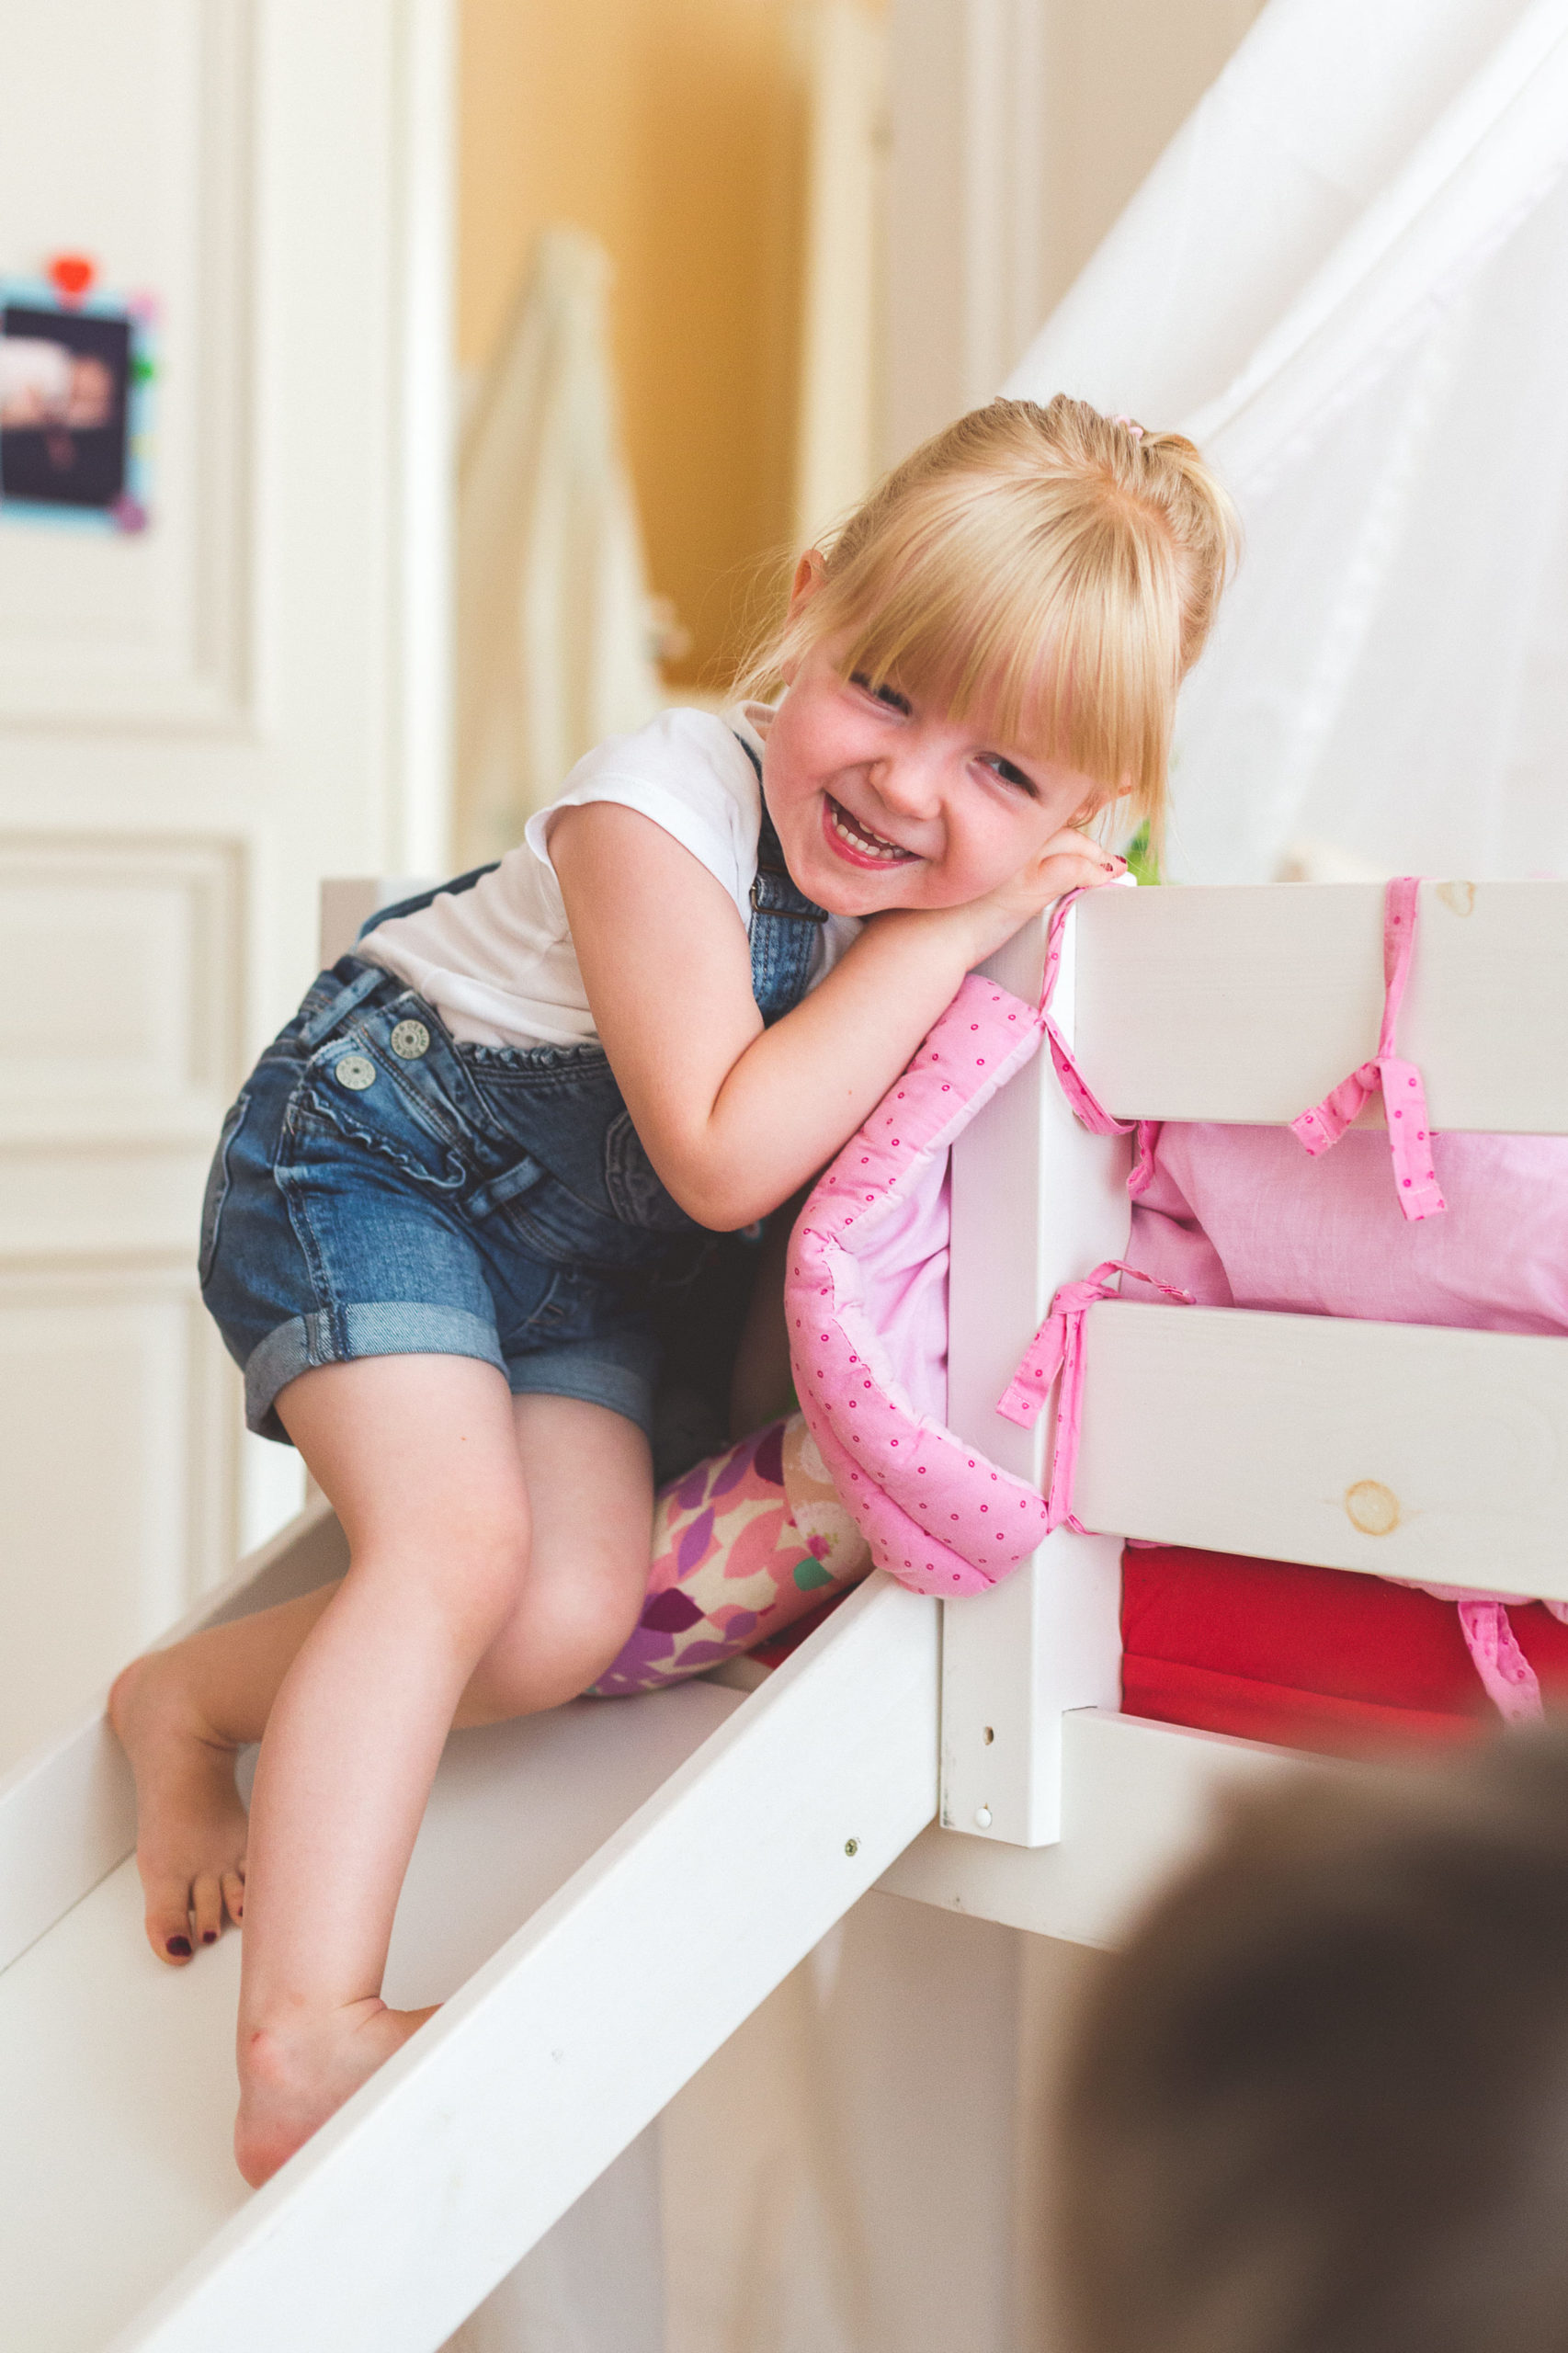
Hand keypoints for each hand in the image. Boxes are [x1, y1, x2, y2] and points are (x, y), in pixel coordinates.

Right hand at [909, 827, 1126, 969]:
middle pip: (1054, 819)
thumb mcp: (957, 872)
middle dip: (1079, 835)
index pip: (1030, 808)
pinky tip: (1102, 876)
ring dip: (1092, 853)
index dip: (1055, 817)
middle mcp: (996, 829)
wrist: (918, 939)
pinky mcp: (1028, 882)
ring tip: (1104, 864)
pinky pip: (1075, 867)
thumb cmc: (927, 913)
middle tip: (1096, 851)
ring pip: (1071, 840)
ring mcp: (1015, 854)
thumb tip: (1018, 863)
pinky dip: (1093, 870)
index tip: (1070, 827)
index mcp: (978, 820)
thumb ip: (986, 857)